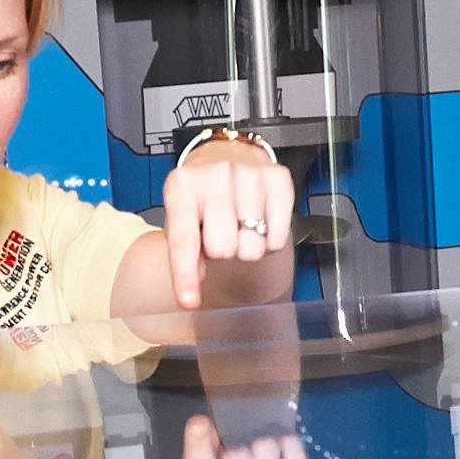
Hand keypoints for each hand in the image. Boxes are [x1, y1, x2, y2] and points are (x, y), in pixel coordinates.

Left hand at [162, 133, 294, 283]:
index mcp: (181, 186)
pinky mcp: (278, 178)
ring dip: (246, 245)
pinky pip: (277, 238)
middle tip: (219, 233)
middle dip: (221, 251)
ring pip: (253, 247)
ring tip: (239, 225)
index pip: (184, 240)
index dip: (186, 275)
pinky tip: (259, 221)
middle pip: (223, 249)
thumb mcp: (182, 220)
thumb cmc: (202, 196)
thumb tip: (193, 289)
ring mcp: (249, 174)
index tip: (188, 301)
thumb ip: (185, 253)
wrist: (227, 157)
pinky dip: (269, 240)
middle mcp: (215, 174)